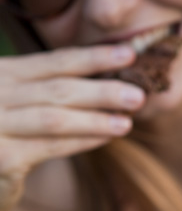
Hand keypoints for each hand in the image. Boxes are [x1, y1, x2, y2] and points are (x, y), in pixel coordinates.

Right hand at [0, 45, 144, 210]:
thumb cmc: (8, 133)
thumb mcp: (23, 101)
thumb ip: (54, 90)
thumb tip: (116, 83)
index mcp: (3, 72)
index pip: (55, 62)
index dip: (94, 58)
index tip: (129, 54)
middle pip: (58, 89)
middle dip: (102, 91)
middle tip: (139, 95)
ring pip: (55, 119)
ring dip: (96, 120)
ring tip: (127, 122)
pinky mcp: (1, 156)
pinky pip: (50, 146)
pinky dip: (81, 141)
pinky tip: (105, 138)